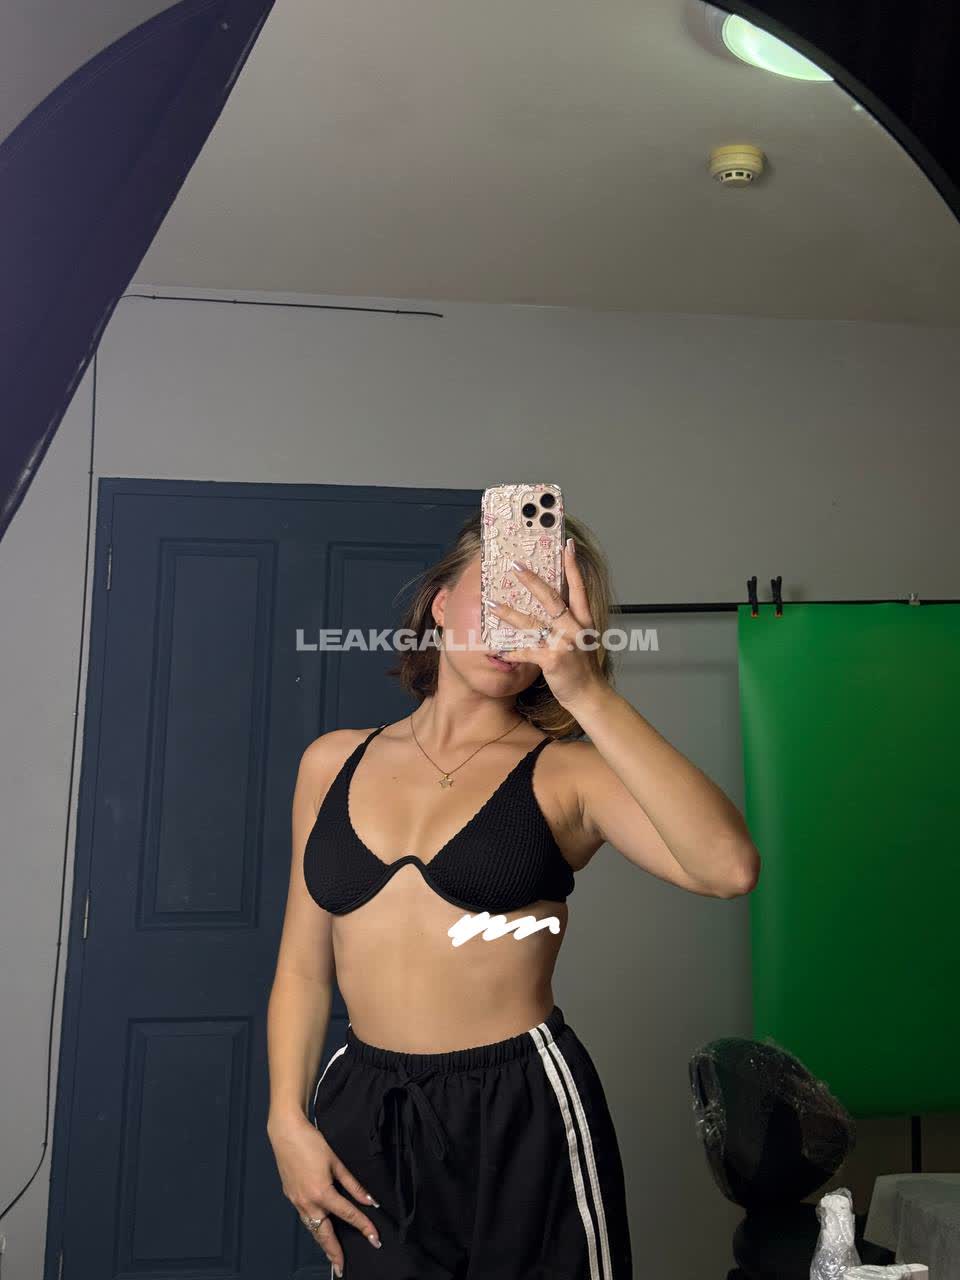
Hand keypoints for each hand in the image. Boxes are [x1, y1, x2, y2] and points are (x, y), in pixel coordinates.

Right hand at [268, 1111, 380, 1274]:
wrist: (286, 1133)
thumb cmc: (311, 1143)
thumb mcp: (336, 1162)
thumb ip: (353, 1184)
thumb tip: (369, 1200)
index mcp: (322, 1193)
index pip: (348, 1215)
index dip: (364, 1227)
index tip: (375, 1238)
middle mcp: (308, 1202)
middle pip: (324, 1234)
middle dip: (334, 1253)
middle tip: (342, 1268)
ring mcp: (297, 1201)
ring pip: (312, 1229)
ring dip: (322, 1244)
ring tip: (332, 1256)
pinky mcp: (291, 1197)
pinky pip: (304, 1218)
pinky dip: (313, 1228)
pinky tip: (318, 1230)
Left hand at [484, 538, 605, 709]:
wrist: (590, 696)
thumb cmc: (583, 669)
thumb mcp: (582, 640)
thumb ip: (568, 624)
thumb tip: (551, 608)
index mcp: (583, 621)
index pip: (579, 588)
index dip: (573, 566)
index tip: (567, 545)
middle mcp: (575, 628)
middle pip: (551, 599)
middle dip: (531, 581)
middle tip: (515, 566)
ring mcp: (565, 644)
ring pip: (532, 623)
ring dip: (509, 614)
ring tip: (492, 605)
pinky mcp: (553, 660)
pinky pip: (527, 651)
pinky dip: (512, 651)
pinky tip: (500, 650)